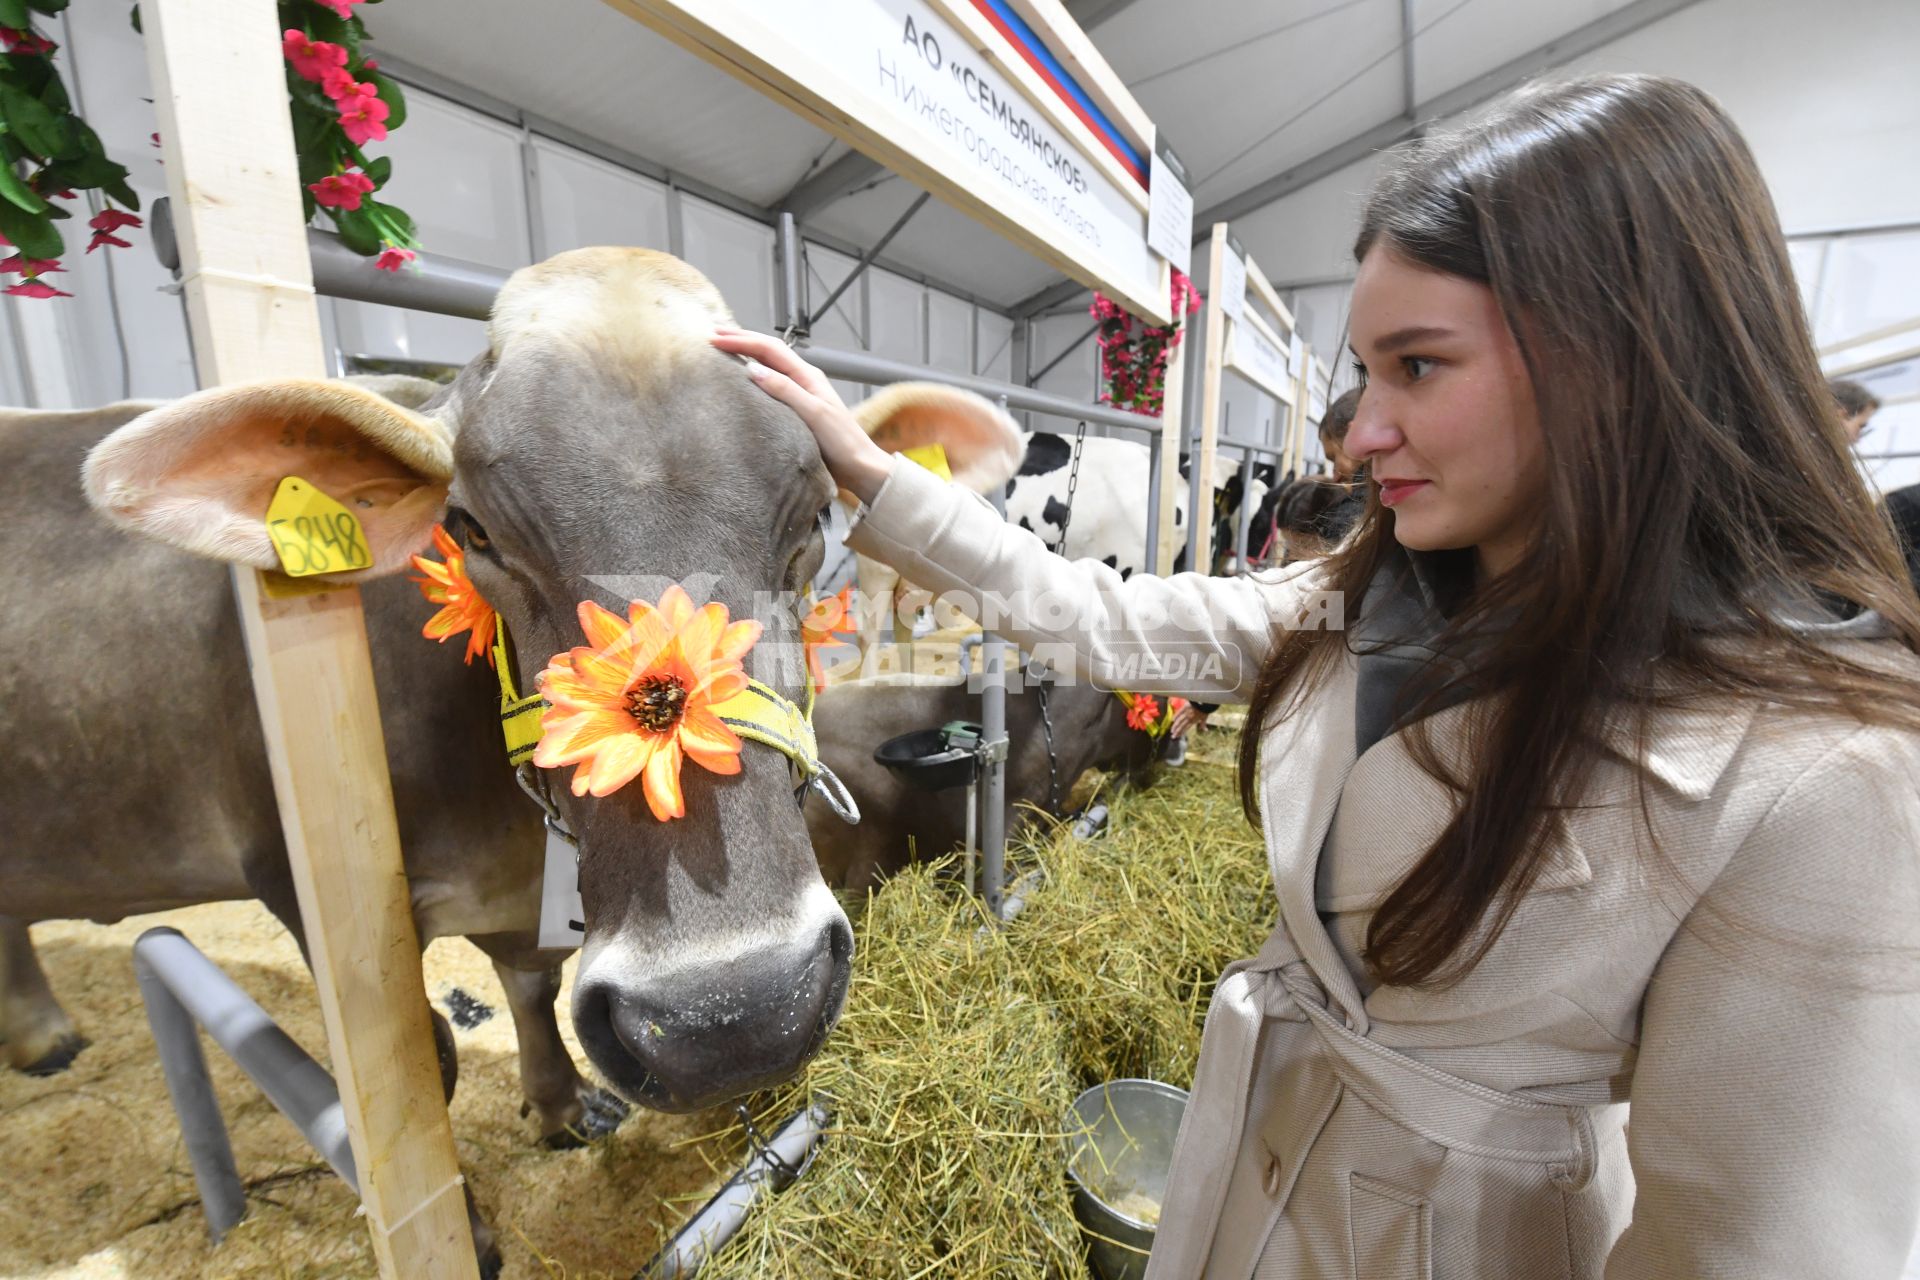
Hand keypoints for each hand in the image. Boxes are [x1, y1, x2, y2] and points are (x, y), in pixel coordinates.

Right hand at [711, 328, 892, 504]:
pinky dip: (754, 374)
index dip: (742, 341)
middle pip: (768, 351)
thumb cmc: (842, 443)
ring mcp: (801, 393)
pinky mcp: (798, 409)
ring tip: (724, 348)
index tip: (716, 340)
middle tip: (713, 336)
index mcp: (808, 376)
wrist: (860, 467)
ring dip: (747, 353)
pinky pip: (772, 383)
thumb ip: (785, 391)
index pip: (770, 349)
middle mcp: (804, 379)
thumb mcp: (814, 414)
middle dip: (741, 340)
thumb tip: (753, 369)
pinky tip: (743, 378)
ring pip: (769, 365)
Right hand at [1170, 702, 1207, 738]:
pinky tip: (1172, 720)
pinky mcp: (1185, 707)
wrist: (1204, 702)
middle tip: (1172, 736)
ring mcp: (1186, 713)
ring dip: (1175, 726)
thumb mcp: (1204, 718)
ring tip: (1171, 730)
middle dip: (1177, 732)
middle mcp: (1189, 718)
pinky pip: (1179, 712)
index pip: (1186, 728)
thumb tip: (1205, 730)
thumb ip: (1203, 724)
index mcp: (1193, 721)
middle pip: (1181, 726)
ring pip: (1179, 721)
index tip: (1177, 736)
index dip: (1181, 732)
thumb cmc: (1205, 710)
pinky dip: (1175, 716)